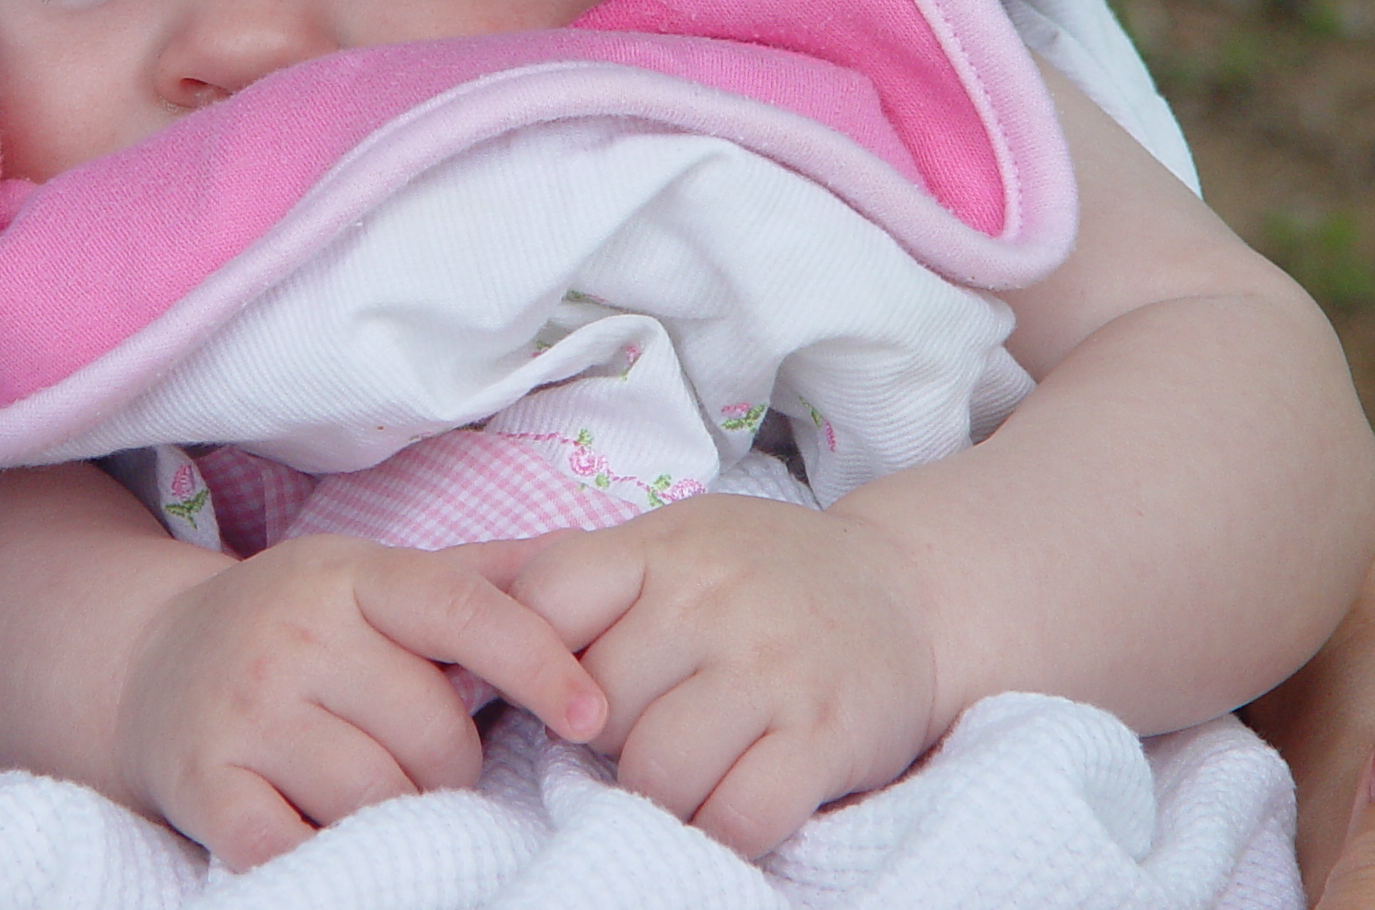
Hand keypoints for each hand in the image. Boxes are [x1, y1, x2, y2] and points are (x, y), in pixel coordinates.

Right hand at [115, 533, 606, 869]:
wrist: (147, 664)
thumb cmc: (294, 628)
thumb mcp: (371, 579)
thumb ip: (478, 578)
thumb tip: (588, 561)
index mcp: (350, 576)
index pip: (460, 609)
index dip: (536, 660)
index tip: (590, 714)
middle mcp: (295, 634)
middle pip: (433, 735)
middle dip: (449, 765)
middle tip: (416, 758)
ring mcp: (245, 710)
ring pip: (378, 799)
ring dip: (396, 815)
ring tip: (371, 790)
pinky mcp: (206, 783)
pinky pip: (297, 845)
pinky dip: (325, 854)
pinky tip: (319, 829)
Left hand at [510, 493, 940, 857]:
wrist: (908, 590)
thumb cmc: (760, 575)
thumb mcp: (672, 543)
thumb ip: (584, 577)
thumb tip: (465, 611)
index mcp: (660, 549)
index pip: (543, 600)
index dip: (531, 660)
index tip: (559, 688)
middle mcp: (712, 601)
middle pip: (596, 706)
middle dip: (605, 739)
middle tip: (642, 733)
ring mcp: (772, 668)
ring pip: (658, 772)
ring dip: (659, 795)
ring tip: (684, 772)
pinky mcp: (828, 735)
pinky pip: (739, 816)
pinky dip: (722, 831)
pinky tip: (730, 806)